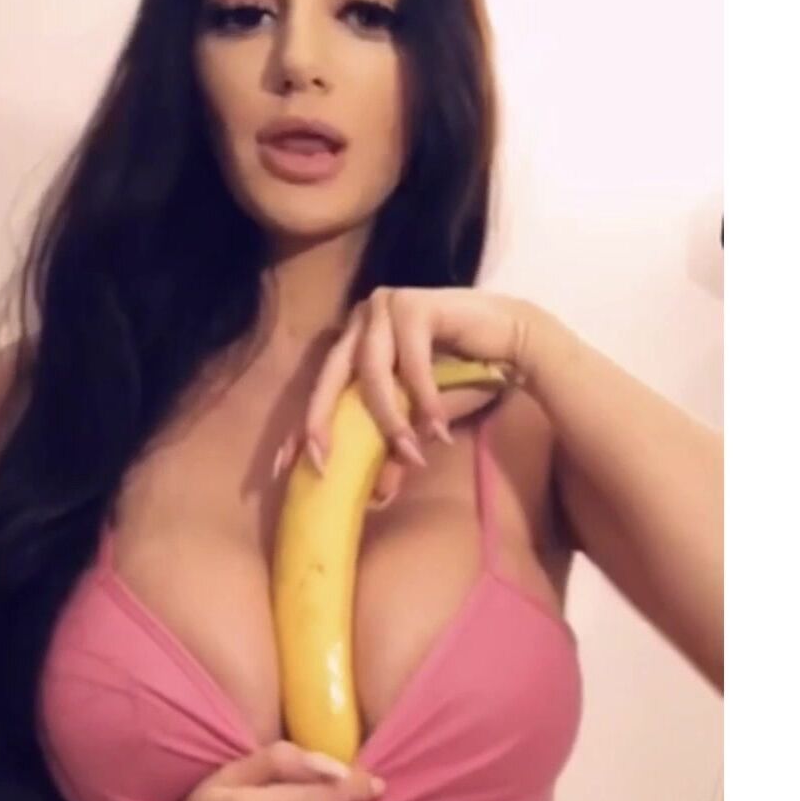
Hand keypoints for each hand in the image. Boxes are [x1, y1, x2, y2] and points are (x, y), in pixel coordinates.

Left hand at [273, 287, 537, 504]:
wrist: (515, 339)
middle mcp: (361, 321)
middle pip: (331, 377)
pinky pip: (412, 365)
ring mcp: (385, 308)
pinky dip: (425, 402)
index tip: (284, 465)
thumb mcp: (420, 419)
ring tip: (413, 455)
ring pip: (372, 375)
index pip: (320, 387)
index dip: (303, 426)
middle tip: (322, 464)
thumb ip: (395, 446)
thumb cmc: (465, 375)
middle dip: (321, 423)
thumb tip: (377, 495)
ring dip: (391, 422)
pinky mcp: (415, 305)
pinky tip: (439, 429)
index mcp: (353, 342)